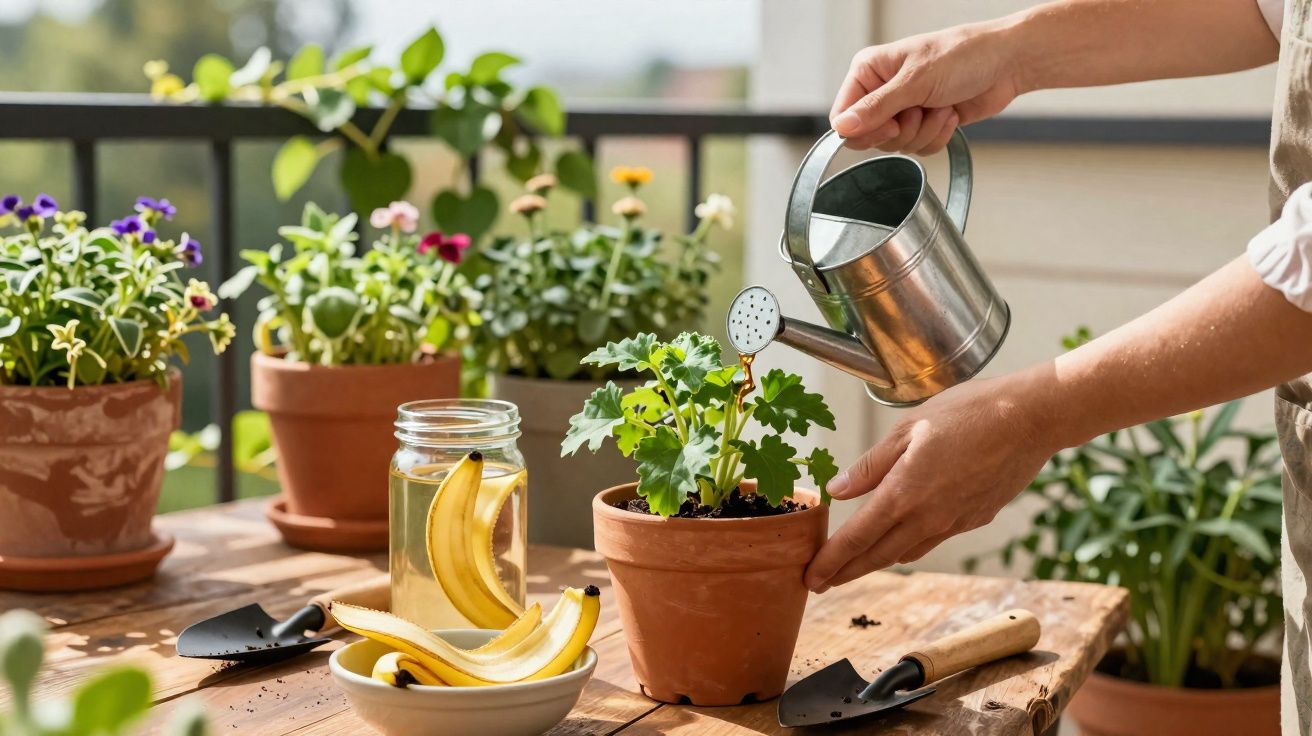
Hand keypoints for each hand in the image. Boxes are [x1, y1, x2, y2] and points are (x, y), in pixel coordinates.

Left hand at [804, 372, 1059, 591]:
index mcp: (904, 493)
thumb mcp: (907, 428)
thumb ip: (870, 465)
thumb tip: (837, 489)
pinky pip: (932, 540)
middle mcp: (928, 517)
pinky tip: (900, 540)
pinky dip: (908, 546)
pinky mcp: (975, 519)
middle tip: (821, 583)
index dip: (830, 561)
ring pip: (906, 552)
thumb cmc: (968, 412)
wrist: (1031, 420)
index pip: (857, 538)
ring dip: (876, 563)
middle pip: (877, 556)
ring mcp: (954, 522)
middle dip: (845, 573)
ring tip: (854, 567)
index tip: (811, 577)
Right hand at [831, 20, 1024, 151]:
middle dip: (901, 130)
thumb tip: (843, 127)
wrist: (1006, 64)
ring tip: (941, 105)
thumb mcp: (915, 81)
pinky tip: (949, 113)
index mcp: (869, 71)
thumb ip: (876, 107)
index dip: (864, 129)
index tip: (890, 124)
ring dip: (924, 131)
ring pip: (896, 145)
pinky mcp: (924, 124)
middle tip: (919, 110)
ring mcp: (904, 109)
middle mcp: (882, 91)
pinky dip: (937, 136)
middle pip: (870, 136)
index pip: (844, 115)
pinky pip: (918, 149)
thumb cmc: (964, 56)